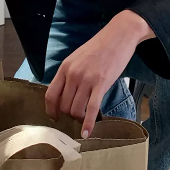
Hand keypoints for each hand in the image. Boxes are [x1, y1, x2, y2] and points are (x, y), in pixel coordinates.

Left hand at [45, 10, 154, 137]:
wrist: (118, 35)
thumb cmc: (99, 47)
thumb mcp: (78, 57)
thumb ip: (70, 74)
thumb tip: (66, 93)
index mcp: (65, 67)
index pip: (50, 94)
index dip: (51, 110)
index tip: (54, 117)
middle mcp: (73, 74)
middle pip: (63, 105)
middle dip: (68, 115)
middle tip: (74, 118)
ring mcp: (86, 79)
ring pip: (75, 109)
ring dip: (79, 119)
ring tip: (84, 121)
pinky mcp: (101, 84)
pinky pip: (91, 109)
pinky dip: (88, 123)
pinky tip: (87, 133)